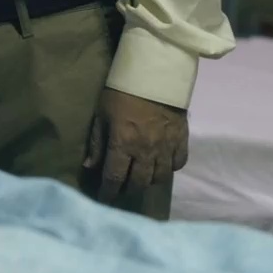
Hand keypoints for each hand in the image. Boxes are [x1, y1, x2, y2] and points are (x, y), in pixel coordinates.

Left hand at [82, 87, 188, 201]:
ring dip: (148, 182)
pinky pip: (178, 163)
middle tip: (122, 189)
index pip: (114, 178)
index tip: (104, 200)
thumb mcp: (101, 114)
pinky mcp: (182, 139)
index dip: (108, 193)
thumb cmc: (121, 91)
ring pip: (160, 178)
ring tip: (141, 178)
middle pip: (138, 183)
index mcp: (123, 144)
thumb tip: (90, 167)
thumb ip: (96, 142)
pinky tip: (162, 165)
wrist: (155, 72)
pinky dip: (169, 168)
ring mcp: (166, 146)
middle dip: (128, 190)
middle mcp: (145, 151)